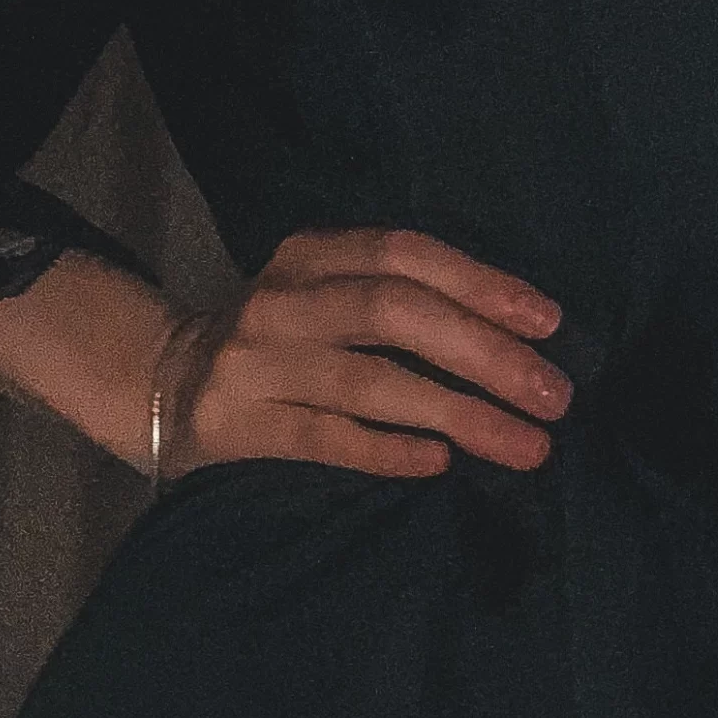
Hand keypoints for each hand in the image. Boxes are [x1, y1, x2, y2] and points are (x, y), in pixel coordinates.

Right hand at [152, 226, 574, 485]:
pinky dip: (387, 450)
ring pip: (368, 381)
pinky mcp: (237, 423)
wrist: (163, 382)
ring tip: (527, 446)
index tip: (548, 323)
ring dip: (457, 412)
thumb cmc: (285, 340)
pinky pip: (324, 438)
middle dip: (484, 354)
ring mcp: (255, 361)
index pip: (405, 254)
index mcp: (314, 255)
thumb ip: (403, 301)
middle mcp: (283, 299)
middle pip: (394, 313)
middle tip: (554, 396)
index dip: (480, 284)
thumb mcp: (329, 295)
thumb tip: (524, 339)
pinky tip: (441, 462)